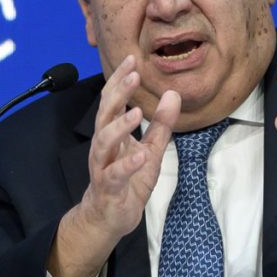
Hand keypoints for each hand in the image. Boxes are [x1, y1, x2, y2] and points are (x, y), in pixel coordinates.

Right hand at [49, 55, 180, 276]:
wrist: (109, 217)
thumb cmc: (128, 181)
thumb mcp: (151, 150)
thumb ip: (161, 124)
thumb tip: (174, 94)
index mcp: (112, 133)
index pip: (112, 100)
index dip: (120, 80)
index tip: (132, 59)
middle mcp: (103, 146)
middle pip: (104, 114)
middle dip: (117, 94)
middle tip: (132, 76)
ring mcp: (103, 166)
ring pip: (103, 142)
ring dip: (119, 126)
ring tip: (136, 112)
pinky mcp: (108, 187)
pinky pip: (115, 174)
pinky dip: (127, 164)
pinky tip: (140, 154)